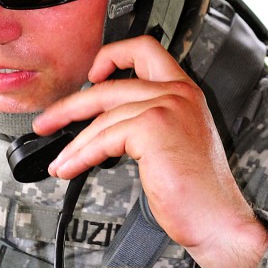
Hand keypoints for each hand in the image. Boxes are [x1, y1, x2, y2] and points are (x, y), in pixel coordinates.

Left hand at [33, 35, 267, 267]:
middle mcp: (178, 93)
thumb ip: (145, 120)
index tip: (92, 75)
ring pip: (103, 116)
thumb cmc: (198, 190)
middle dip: (71, 105)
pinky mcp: (153, 127)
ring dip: (73, 142)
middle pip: (110, 84)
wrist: (218, 219)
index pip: (144, 49)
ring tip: (60, 161)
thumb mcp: (173, 141)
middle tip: (49, 121)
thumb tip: (101, 122)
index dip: (112, 56)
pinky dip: (81, 155)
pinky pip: (104, 138)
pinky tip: (72, 167)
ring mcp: (166, 107)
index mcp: (184, 91)